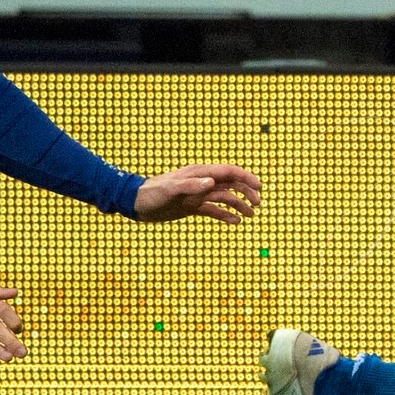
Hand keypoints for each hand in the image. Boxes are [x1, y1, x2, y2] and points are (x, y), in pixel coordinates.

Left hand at [133, 164, 262, 224]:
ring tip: (251, 215)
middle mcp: (202, 182)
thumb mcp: (171, 189)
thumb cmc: (152, 194)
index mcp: (200, 173)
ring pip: (225, 198)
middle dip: (247, 192)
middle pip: (231, 184)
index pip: (228, 172)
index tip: (259, 187)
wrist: (136, 204)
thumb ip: (191, 185)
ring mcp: (198, 195)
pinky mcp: (193, 206)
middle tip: (258, 204)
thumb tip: (213, 183)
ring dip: (239, 205)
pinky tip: (235, 222)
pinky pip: (213, 210)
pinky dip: (225, 215)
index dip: (246, 177)